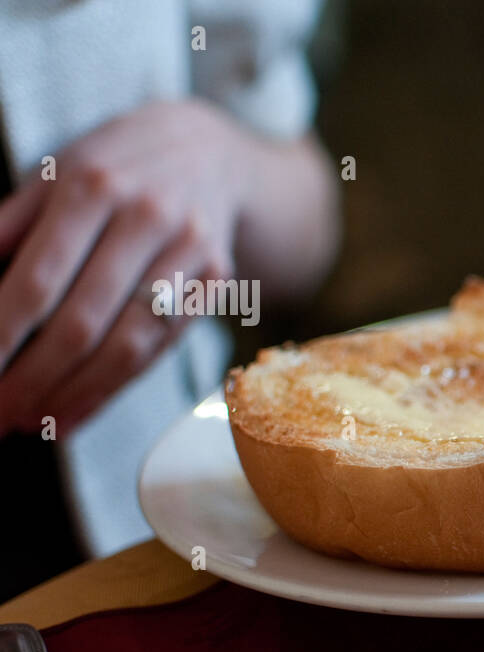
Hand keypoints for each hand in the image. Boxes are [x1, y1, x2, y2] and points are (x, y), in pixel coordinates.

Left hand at [0, 99, 253, 434]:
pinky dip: (115, 387)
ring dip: (75, 394)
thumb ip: (8, 227)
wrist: (206, 151)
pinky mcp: (216, 281)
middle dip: (33, 379)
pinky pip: (162, 347)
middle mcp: (147, 218)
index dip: (2, 336)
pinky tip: (77, 409)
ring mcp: (189, 253)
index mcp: (92, 185)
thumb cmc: (113, 167)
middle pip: (84, 322)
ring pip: (130, 344)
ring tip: (33, 423)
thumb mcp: (52, 177)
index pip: (38, 280)